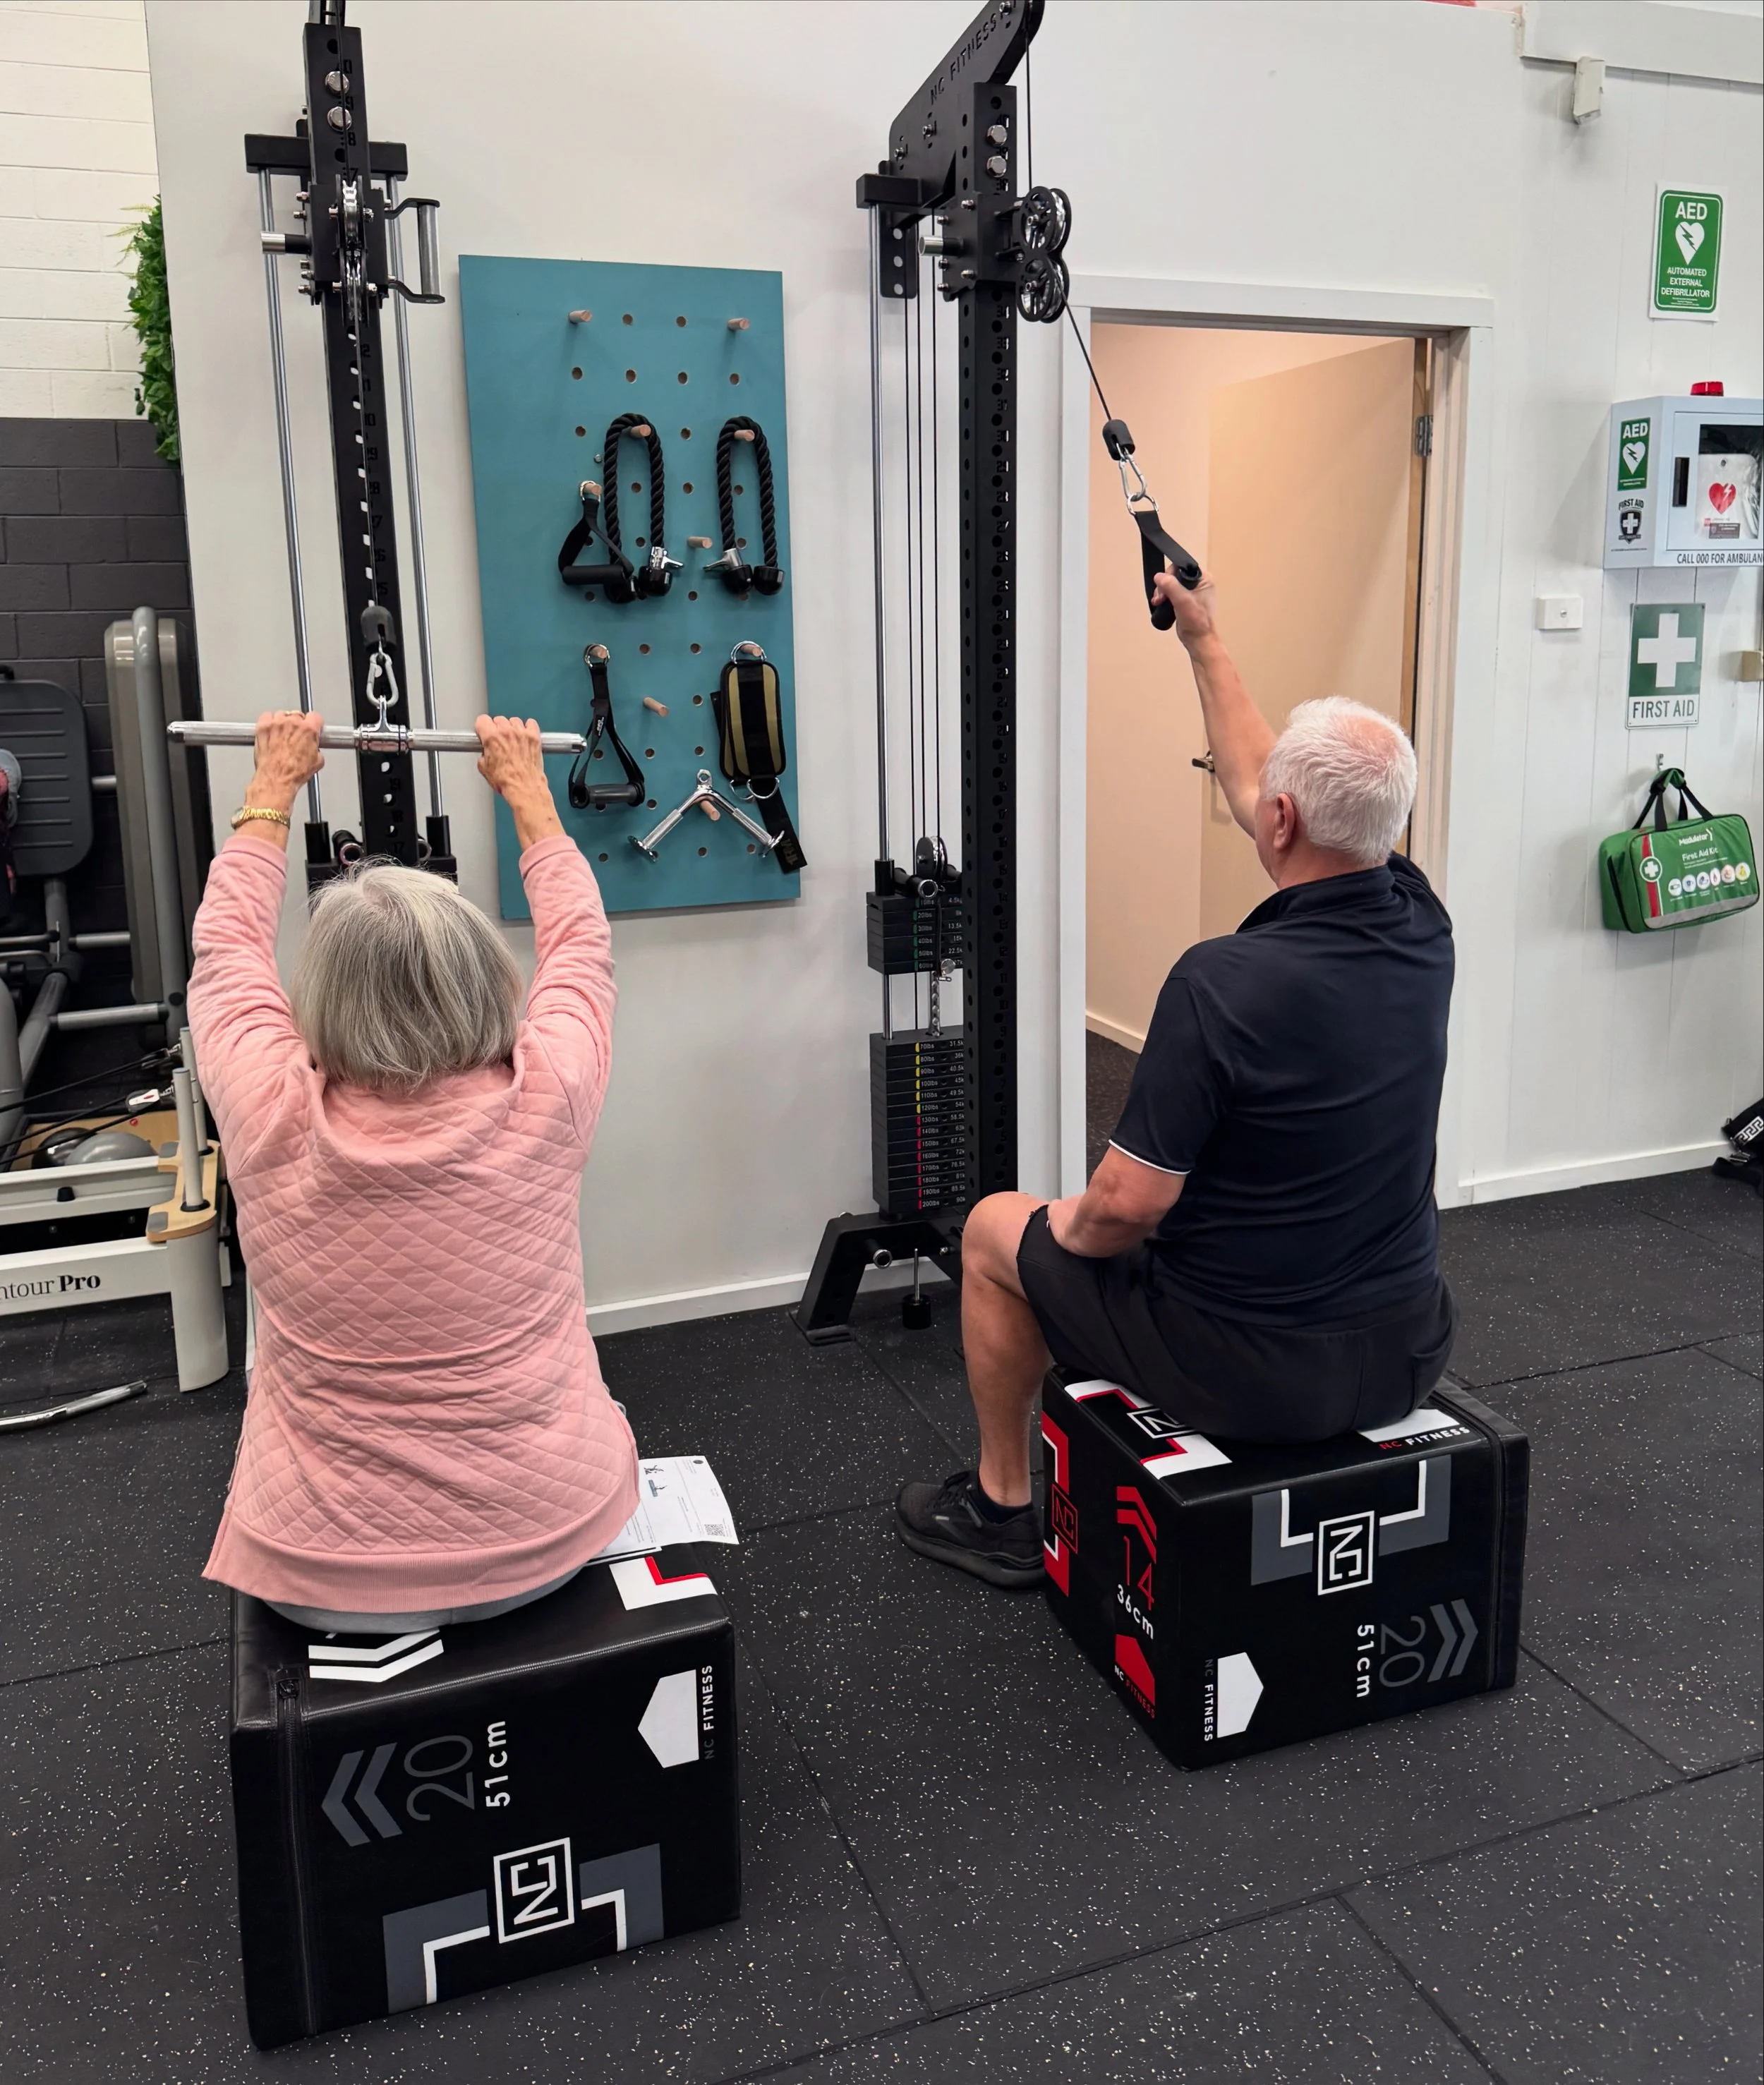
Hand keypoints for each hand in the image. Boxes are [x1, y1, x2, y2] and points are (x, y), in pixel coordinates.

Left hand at [247, 710, 323, 813]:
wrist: (276, 779)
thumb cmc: (293, 773)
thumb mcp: (317, 762)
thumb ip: (317, 749)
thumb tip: (315, 748)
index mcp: (309, 730)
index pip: (315, 716)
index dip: (314, 723)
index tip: (312, 726)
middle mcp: (292, 723)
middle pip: (297, 714)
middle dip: (298, 724)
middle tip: (295, 735)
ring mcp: (276, 724)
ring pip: (281, 714)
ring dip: (283, 722)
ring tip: (282, 734)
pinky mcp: (263, 727)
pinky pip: (266, 716)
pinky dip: (269, 722)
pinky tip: (271, 730)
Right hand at [476, 713, 564, 847]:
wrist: (524, 788)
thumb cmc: (507, 781)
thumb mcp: (484, 768)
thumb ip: (483, 754)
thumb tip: (485, 751)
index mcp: (492, 737)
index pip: (482, 720)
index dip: (482, 727)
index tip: (483, 731)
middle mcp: (507, 732)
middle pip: (498, 719)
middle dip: (497, 728)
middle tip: (498, 740)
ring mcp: (522, 733)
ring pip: (514, 721)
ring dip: (512, 728)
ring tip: (512, 740)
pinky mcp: (534, 737)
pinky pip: (531, 723)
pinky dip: (528, 728)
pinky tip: (525, 736)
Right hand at [1152, 569, 1218, 648]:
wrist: (1197, 640)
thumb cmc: (1196, 622)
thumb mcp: (1183, 600)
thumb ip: (1171, 586)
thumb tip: (1158, 576)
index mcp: (1204, 578)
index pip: (1182, 567)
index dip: (1170, 575)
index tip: (1164, 588)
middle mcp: (1198, 583)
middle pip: (1174, 576)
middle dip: (1164, 586)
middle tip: (1160, 598)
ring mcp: (1191, 592)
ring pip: (1170, 584)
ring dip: (1162, 592)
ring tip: (1158, 602)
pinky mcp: (1184, 601)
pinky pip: (1170, 593)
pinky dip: (1163, 598)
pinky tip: (1159, 604)